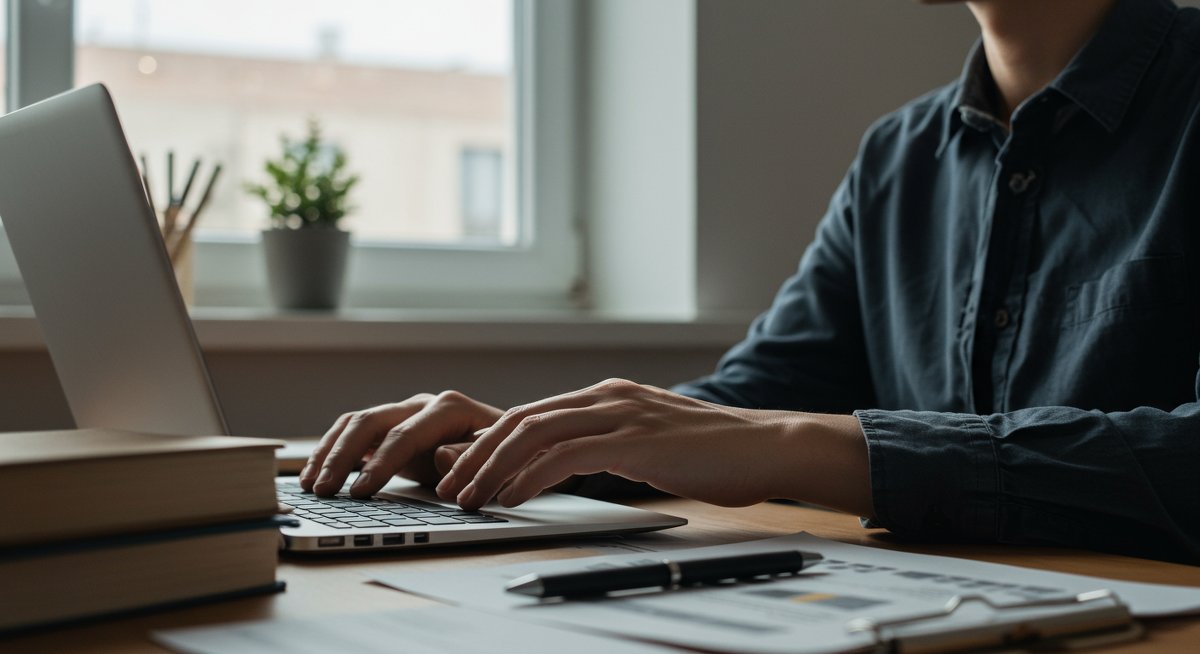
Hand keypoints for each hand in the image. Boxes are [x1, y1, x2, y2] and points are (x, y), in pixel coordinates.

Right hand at [299, 391, 503, 496]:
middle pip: (371, 421)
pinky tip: (315, 474)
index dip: (381, 464)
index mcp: (448, 407)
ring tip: (310, 485)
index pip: (405, 435)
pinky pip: (356, 434)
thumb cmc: (506, 453)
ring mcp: (405, 413)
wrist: (512, 444)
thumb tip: (439, 454)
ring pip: (356, 424)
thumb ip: (469, 457)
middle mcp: (421, 404)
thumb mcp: (497, 458)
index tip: (361, 492)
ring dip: (330, 452)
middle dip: (343, 457)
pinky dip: (333, 451)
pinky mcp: (393, 428)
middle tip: (324, 490)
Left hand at [434, 378, 871, 513]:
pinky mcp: (634, 440)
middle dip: (477, 454)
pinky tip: (512, 498)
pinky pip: (566, 455)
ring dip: (492, 467)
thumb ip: (612, 446)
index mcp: (608, 396)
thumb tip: (575, 467)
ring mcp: (620, 414)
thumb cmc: (716, 453)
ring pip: (534, 432)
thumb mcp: (652, 443)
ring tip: (469, 498)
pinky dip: (530, 477)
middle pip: (521, 418)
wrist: (769, 446)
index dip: (490, 443)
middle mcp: (607, 397)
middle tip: (449, 487)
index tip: (464, 472)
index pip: (532, 414)